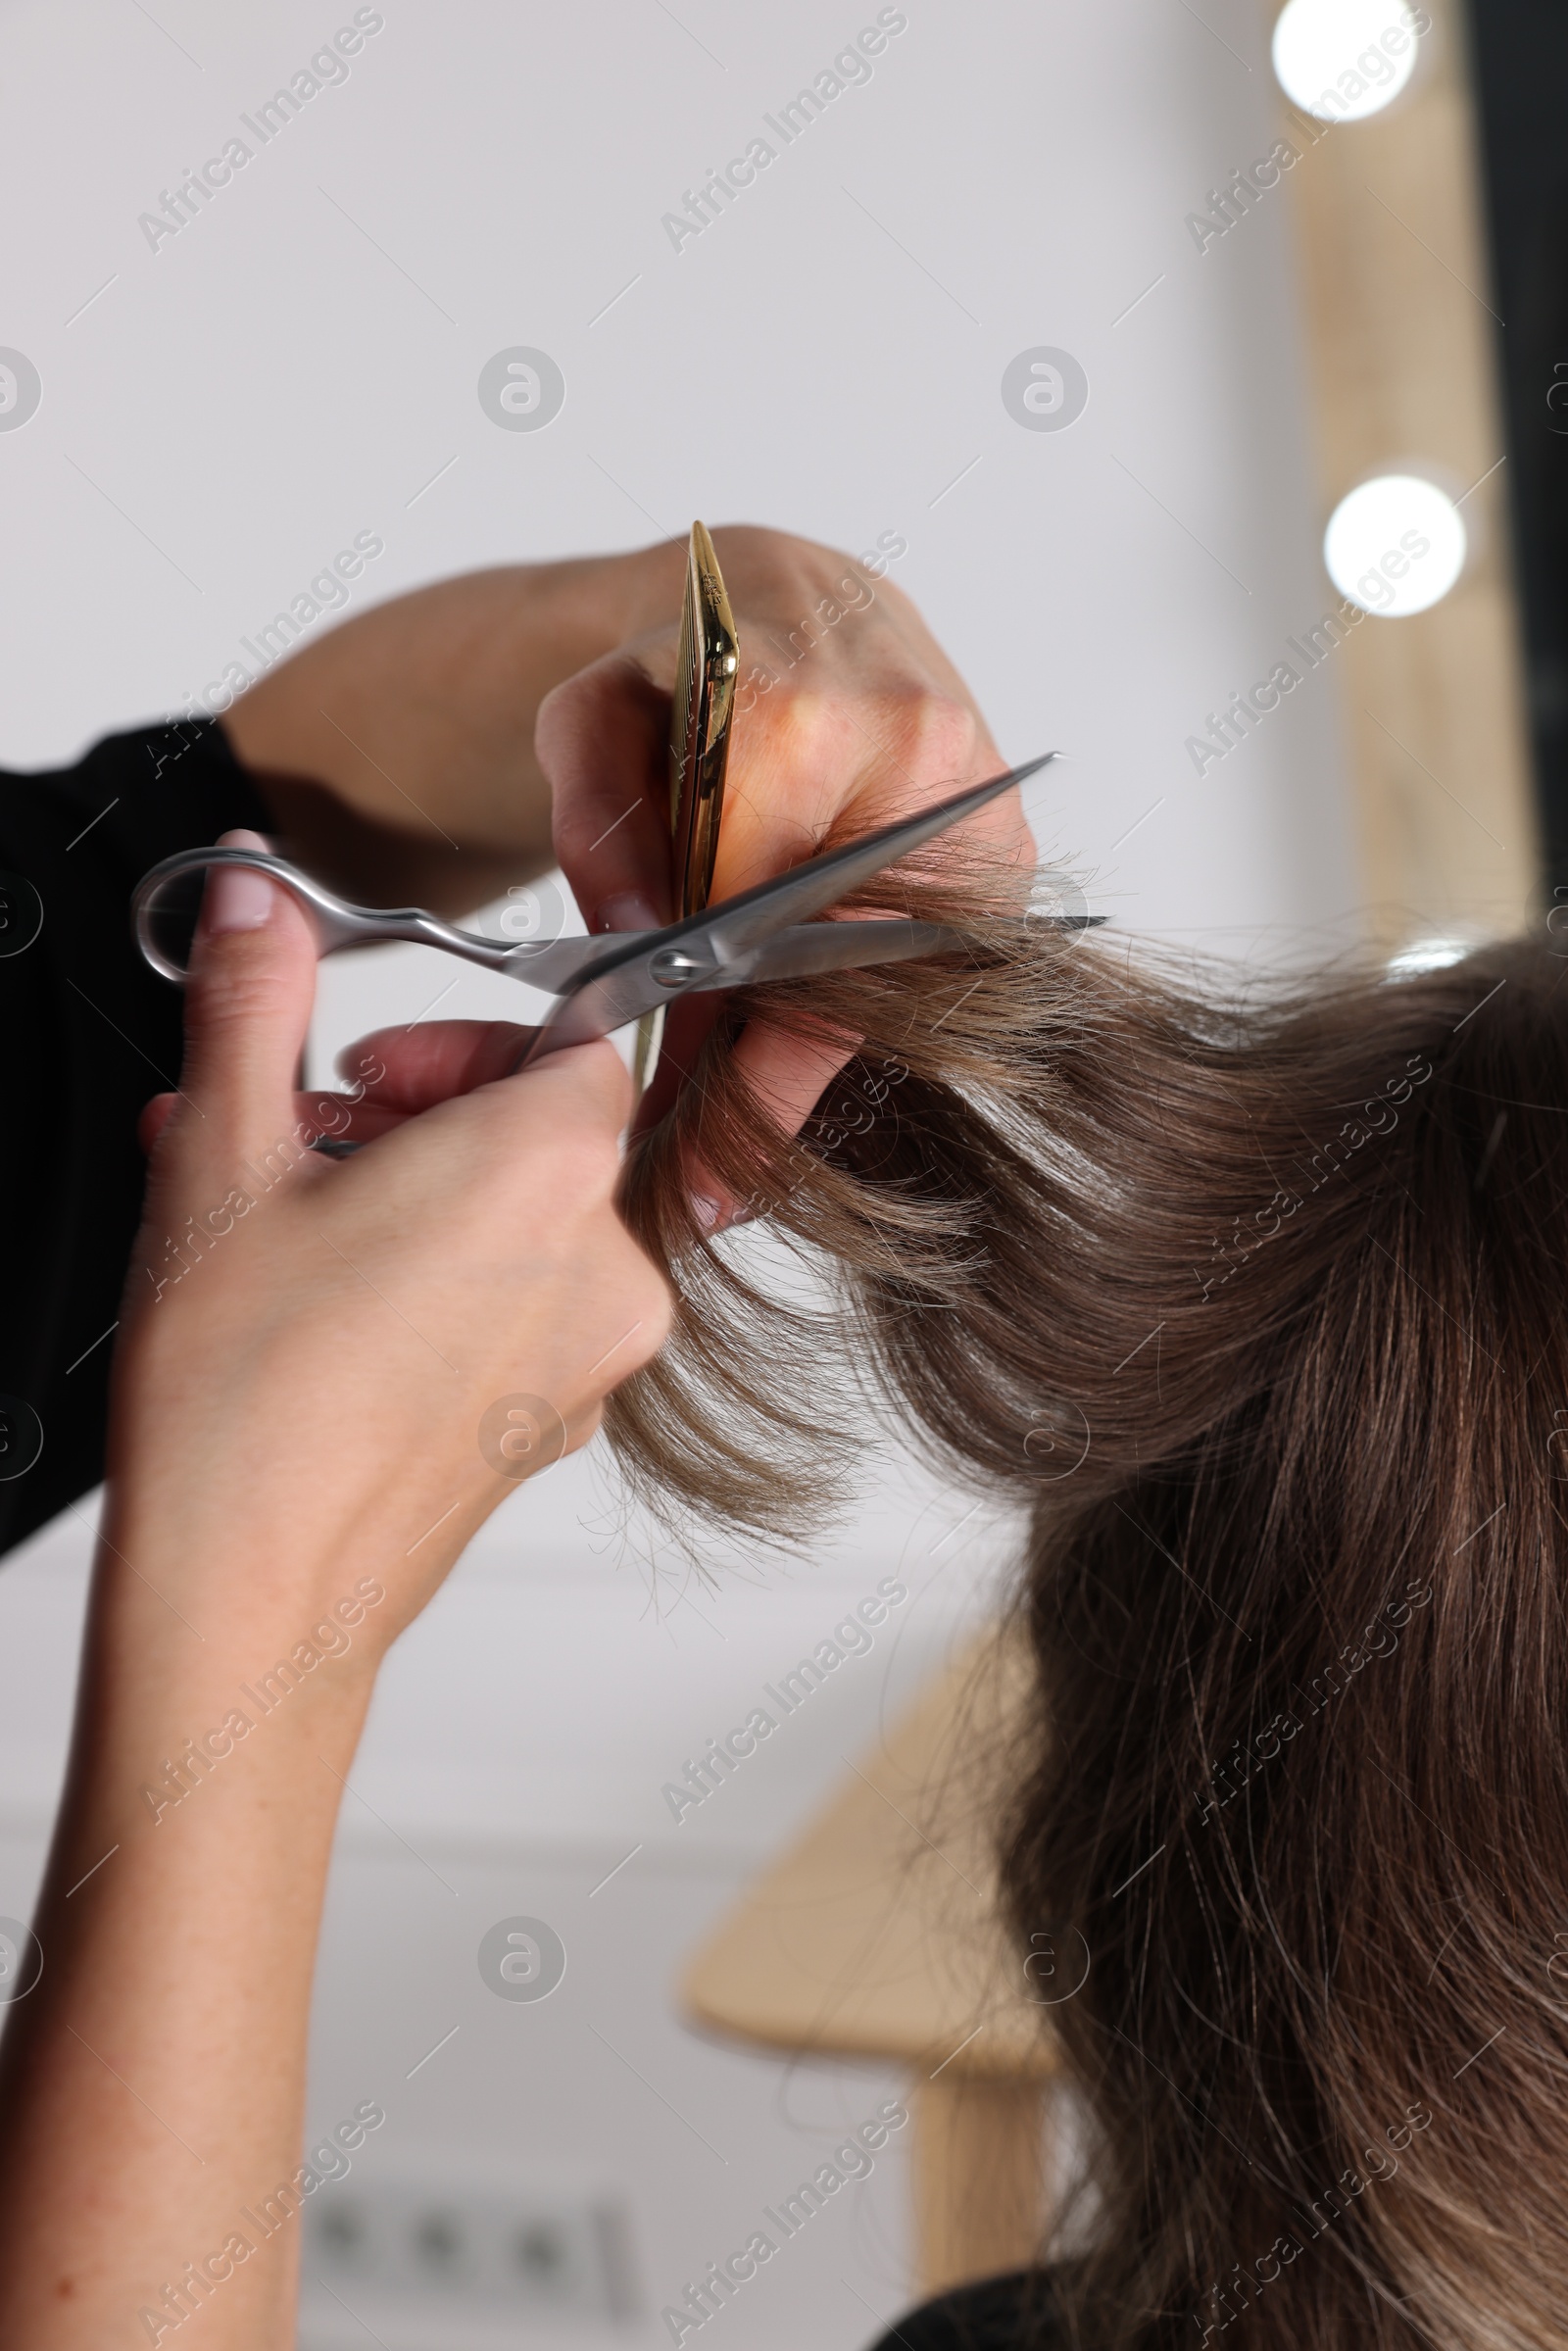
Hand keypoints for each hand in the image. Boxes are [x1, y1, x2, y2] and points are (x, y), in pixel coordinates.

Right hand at [0, 842, 669, 2345]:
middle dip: (414, 1110)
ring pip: (519, 1221)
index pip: (577, 1036)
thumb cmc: (241, 1399)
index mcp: (555, 1173)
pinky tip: (313, 1293)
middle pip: (546, 1127)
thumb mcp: (225, 1157)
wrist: (245, 1608)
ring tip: (271, 1215)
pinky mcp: (555, 1425)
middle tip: (300, 1133)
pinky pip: (512, 1307)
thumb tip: (257, 897)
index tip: (368, 1061)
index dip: (460, 1036)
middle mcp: (607, 1266)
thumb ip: (258, 1002)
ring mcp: (592, 1359)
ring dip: (405, 1192)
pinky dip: (430, 1277)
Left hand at [537, 526, 1030, 1209]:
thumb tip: (632, 951)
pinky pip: (931, 968)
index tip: (700, 1162)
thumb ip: (596, 835)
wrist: (791, 598)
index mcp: (802, 720)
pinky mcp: (1009, 840)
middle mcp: (916, 755)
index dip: (733, 1066)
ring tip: (744, 1088)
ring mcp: (981, 801)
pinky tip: (796, 1024)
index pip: (765, 938)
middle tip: (714, 1155)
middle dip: (772, 1077)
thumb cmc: (685, 665)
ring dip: (815, 1044)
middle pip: (846, 980)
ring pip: (894, 988)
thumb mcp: (588, 725)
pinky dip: (860, 1005)